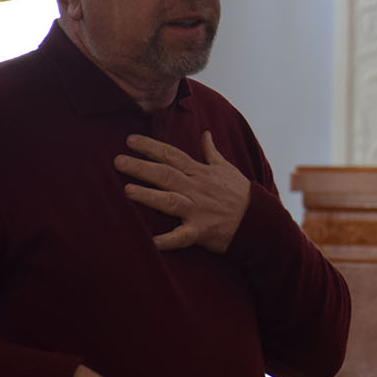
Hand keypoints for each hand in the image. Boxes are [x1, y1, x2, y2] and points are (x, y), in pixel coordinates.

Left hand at [114, 131, 249, 252]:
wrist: (258, 220)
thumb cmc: (240, 194)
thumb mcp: (227, 168)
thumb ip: (211, 152)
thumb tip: (206, 134)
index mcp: (201, 172)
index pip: (172, 155)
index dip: (151, 147)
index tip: (130, 140)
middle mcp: (197, 188)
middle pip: (165, 174)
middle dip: (141, 167)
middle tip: (118, 161)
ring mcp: (198, 210)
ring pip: (170, 200)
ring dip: (148, 196)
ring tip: (127, 190)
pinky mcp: (201, 231)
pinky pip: (182, 236)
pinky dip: (167, 240)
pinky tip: (151, 242)